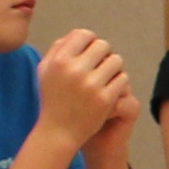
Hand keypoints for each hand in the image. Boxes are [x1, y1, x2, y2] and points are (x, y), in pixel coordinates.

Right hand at [35, 30, 136, 145]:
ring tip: (106, 77)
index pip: (84, 34)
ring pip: (116, 60)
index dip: (90, 42)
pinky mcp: (105, 99)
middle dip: (104, 54)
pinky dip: (119, 82)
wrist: (58, 133)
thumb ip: (57, 49)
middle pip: (103, 45)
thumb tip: (75, 35)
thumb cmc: (52, 100)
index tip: (90, 54)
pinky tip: (110, 90)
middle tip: (101, 66)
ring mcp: (91, 85)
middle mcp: (74, 70)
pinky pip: (122, 78)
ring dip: (113, 68)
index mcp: (59, 60)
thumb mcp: (45, 72)